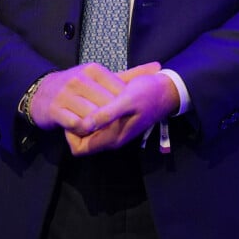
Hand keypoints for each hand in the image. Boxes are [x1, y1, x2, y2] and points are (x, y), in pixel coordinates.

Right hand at [28, 62, 124, 135]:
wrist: (41, 93)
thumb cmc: (77, 86)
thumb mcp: (100, 77)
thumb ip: (128, 75)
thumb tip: (157, 66)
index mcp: (93, 70)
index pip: (118, 89)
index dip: (125, 105)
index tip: (127, 113)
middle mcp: (79, 79)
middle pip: (106, 104)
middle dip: (113, 117)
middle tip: (117, 126)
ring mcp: (66, 94)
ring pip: (92, 115)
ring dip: (99, 126)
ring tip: (101, 129)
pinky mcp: (55, 110)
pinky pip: (76, 124)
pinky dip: (83, 131)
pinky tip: (86, 131)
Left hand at [65, 65, 179, 155]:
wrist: (167, 90)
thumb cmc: (148, 93)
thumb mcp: (128, 100)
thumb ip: (107, 114)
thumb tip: (85, 124)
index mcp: (112, 137)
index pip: (79, 148)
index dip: (71, 134)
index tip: (72, 113)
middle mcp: (112, 138)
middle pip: (81, 140)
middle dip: (75, 124)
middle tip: (74, 102)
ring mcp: (114, 131)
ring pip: (88, 131)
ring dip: (83, 117)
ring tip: (82, 97)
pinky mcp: (117, 122)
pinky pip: (97, 123)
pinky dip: (92, 113)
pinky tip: (93, 95)